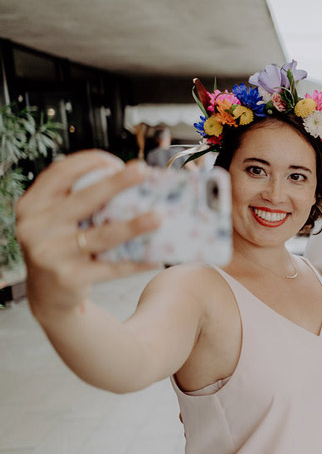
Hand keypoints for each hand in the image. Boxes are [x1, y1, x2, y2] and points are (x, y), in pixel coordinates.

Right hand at [15, 150, 160, 318]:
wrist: (47, 292)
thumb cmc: (61, 244)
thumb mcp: (56, 219)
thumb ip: (78, 199)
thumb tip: (130, 176)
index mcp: (32, 205)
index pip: (59, 173)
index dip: (88, 162)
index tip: (115, 161)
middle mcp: (35, 228)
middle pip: (84, 200)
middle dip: (115, 183)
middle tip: (142, 171)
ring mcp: (50, 254)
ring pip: (100, 236)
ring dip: (132, 226)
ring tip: (157, 218)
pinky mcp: (68, 278)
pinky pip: (110, 267)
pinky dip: (135, 262)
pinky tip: (156, 256)